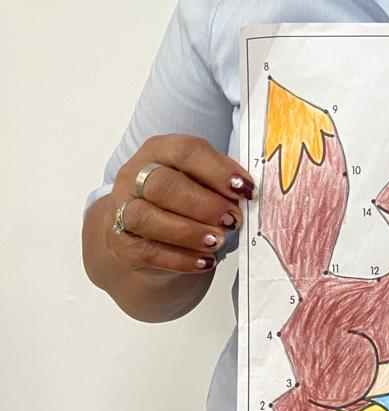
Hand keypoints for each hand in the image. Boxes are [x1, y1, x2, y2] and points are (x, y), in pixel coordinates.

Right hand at [103, 135, 254, 281]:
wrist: (148, 233)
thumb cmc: (184, 200)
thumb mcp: (202, 180)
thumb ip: (221, 182)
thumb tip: (247, 193)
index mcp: (159, 150)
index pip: (185, 151)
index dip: (217, 170)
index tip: (244, 189)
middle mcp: (134, 175)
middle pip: (164, 185)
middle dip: (204, 204)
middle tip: (232, 219)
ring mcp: (122, 209)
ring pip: (149, 218)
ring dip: (190, 232)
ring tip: (218, 241)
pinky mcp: (120, 243)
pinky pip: (149, 251)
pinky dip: (181, 258)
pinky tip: (204, 261)